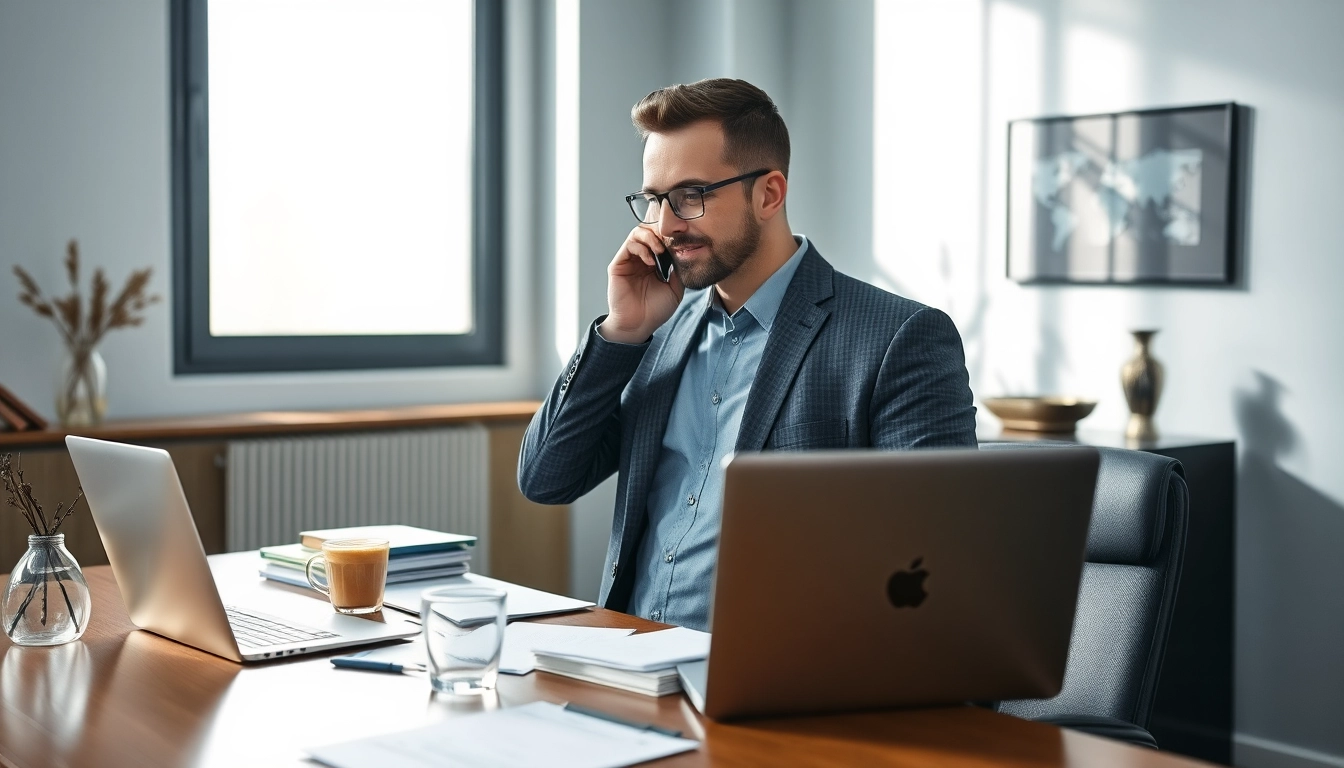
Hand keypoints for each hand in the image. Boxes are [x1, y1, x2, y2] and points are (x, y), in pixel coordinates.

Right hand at [598, 224, 683, 343]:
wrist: (639, 325)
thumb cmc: (656, 310)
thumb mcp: (676, 288)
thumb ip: (678, 270)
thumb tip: (683, 251)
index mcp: (654, 263)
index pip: (660, 239)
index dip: (670, 236)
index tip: (681, 239)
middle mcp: (641, 258)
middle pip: (649, 231)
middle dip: (660, 233)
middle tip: (670, 241)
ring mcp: (629, 260)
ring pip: (638, 233)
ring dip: (651, 238)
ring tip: (660, 250)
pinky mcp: (619, 264)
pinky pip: (629, 245)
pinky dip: (641, 248)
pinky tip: (650, 261)